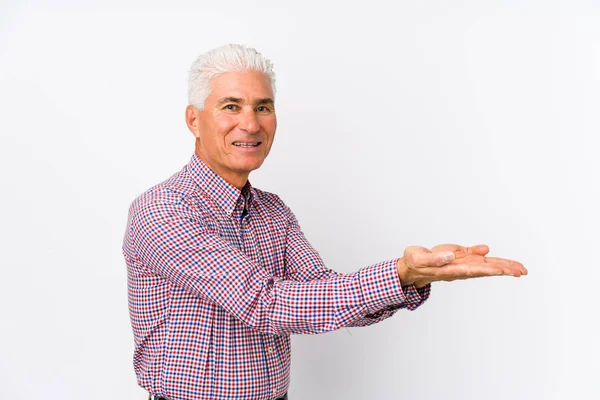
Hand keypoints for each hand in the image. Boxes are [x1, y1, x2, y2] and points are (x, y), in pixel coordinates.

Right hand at [396, 244, 526, 287]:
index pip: (474, 270)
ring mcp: (462, 263)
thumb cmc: (414, 263)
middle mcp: (460, 268)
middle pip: (486, 269)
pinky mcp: (461, 257)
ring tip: (521, 269)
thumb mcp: (419, 259)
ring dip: (503, 266)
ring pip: (486, 265)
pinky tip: (503, 260)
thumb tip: (451, 255)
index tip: (503, 270)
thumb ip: (435, 258)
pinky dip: (491, 258)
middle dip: (504, 270)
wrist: (412, 265)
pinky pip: (479, 257)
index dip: (489, 269)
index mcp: (451, 270)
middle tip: (522, 271)